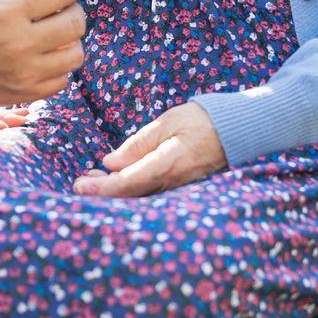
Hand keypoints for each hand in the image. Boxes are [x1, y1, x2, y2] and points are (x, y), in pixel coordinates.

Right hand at [0, 0, 85, 110]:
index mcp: (6, 12)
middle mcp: (20, 44)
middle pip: (76, 23)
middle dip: (73, 11)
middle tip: (60, 11)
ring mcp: (24, 73)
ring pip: (75, 55)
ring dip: (69, 42)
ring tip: (52, 37)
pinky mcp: (24, 94)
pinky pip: (62, 81)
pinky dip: (57, 68)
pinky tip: (42, 59)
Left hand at [71, 101, 227, 197]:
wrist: (237, 131)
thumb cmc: (201, 121)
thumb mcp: (167, 123)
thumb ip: (138, 144)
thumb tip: (110, 163)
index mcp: (168, 164)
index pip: (127, 183)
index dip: (101, 188)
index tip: (80, 187)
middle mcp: (172, 183)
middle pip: (130, 195)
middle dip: (102, 191)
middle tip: (80, 183)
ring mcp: (178, 188)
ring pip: (140, 197)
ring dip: (114, 190)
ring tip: (92, 178)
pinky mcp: (180, 188)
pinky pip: (151, 193)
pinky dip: (130, 188)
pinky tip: (117, 179)